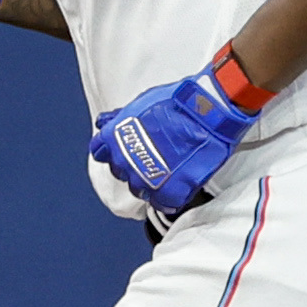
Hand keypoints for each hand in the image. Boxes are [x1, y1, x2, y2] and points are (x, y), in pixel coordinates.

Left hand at [89, 56, 257, 218]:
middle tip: (153, 158)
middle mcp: (124, 162)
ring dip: (150, 184)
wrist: (206, 112)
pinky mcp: (169, 192)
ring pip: (139, 191)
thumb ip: (121, 118)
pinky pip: (163, 204)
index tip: (126, 150)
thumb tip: (106, 122)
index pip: (100, 152)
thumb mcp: (140, 103)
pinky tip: (178, 187)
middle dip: (134, 167)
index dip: (115, 151)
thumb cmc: (177, 102)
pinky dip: (169, 198)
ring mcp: (145, 180)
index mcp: (113, 139)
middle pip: (122, 173)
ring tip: (168, 172)